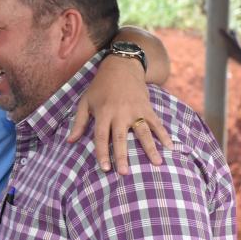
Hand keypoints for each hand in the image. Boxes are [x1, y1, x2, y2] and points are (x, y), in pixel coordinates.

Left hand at [68, 55, 171, 173]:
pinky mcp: (147, 107)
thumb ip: (79, 122)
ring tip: (157, 164)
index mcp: (103, 112)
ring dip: (150, 148)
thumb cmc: (100, 86)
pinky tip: (170, 147)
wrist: (121, 66)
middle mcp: (119, 113)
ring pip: (143, 132)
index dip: (102, 153)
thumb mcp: (85, 101)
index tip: (104, 169)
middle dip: (122, 156)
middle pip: (121, 137)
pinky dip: (164, 134)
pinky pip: (157, 123)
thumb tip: (69, 141)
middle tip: (124, 173)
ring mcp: (135, 110)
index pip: (101, 136)